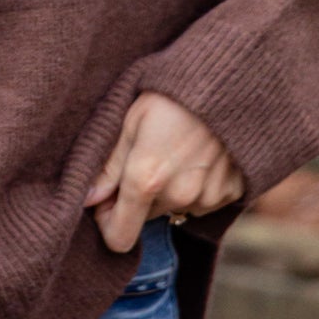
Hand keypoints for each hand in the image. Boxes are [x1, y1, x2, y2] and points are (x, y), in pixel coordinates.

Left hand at [84, 89, 245, 253]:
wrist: (230, 80)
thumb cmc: (171, 94)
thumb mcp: (130, 120)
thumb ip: (107, 166)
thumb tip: (87, 199)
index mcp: (145, 180)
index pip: (119, 238)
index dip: (107, 222)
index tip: (107, 198)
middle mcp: (178, 196)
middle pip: (145, 217)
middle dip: (139, 197)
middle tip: (145, 157)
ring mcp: (207, 197)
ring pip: (175, 207)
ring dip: (169, 190)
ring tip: (176, 150)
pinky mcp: (231, 193)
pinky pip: (203, 201)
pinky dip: (197, 185)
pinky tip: (200, 155)